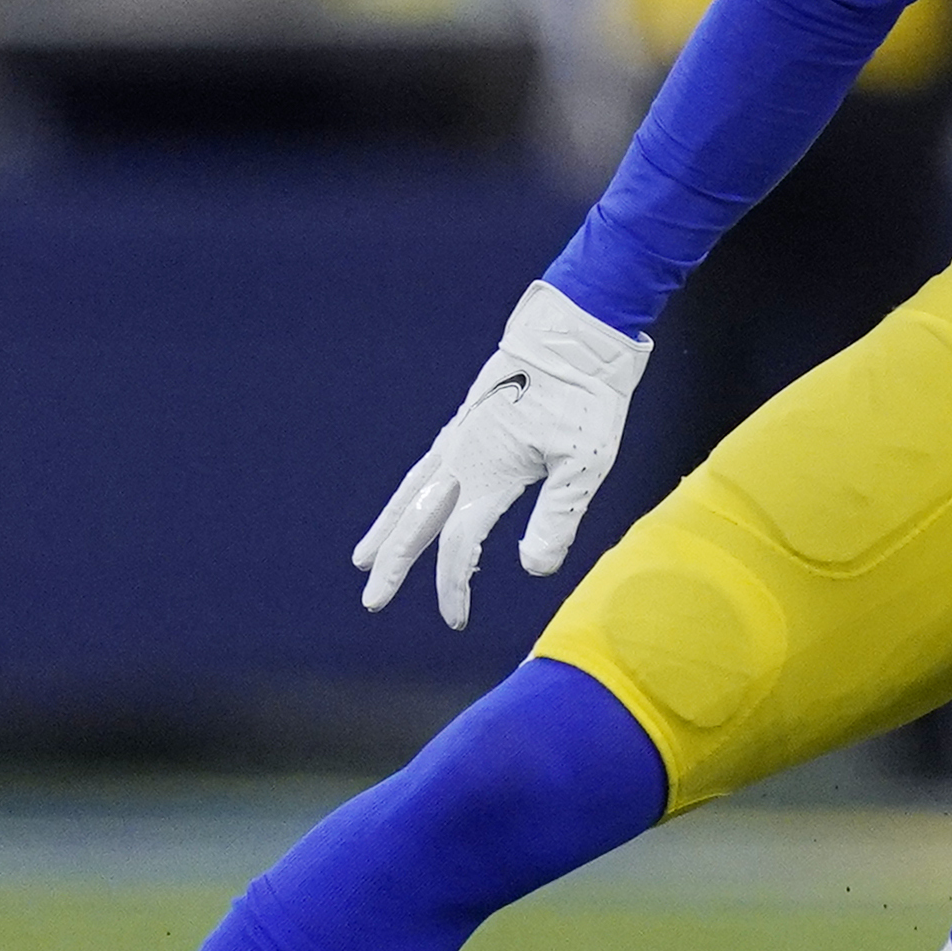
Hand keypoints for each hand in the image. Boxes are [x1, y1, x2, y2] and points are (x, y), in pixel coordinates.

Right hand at [355, 281, 652, 627]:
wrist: (577, 330)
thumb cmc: (587, 396)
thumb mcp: (586, 462)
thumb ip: (558, 517)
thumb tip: (531, 569)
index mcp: (488, 472)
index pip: (459, 543)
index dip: (453, 585)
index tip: (455, 620)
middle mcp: (462, 456)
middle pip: (417, 520)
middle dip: (394, 562)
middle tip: (372, 600)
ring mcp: (461, 436)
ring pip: (411, 491)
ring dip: (389, 527)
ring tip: (364, 557)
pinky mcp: (470, 420)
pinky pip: (426, 467)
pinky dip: (410, 493)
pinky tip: (412, 501)